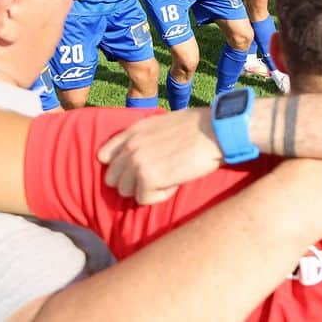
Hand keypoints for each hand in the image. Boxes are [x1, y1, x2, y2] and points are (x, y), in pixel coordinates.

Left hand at [97, 108, 221, 204]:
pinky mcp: (148, 179)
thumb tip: (144, 151)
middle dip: (132, 181)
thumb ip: (146, 136)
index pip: (104, 156)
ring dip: (146, 189)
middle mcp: (130, 147)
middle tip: (156, 176)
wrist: (217, 131)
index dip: (120, 166)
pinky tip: (175, 183)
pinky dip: (160, 196)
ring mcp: (137, 163)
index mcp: (133, 131)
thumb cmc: (200, 126)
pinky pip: (144, 199)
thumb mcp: (164, 123)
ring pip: (125, 191)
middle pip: (112, 179)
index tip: (137, 168)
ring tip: (167, 178)